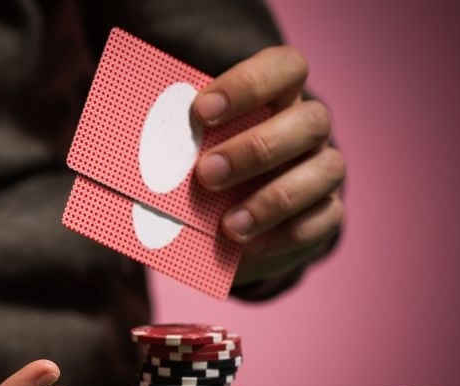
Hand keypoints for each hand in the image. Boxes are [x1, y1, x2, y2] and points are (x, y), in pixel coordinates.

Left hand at [192, 46, 345, 285]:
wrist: (224, 235)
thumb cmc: (200, 179)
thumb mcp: (184, 158)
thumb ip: (173, 147)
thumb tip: (131, 154)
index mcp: (277, 97)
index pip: (285, 67)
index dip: (248, 83)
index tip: (201, 111)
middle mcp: (307, 128)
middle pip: (310, 120)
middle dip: (256, 149)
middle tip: (206, 175)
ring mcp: (324, 170)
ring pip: (328, 169)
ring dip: (274, 199)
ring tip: (228, 225)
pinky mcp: (327, 213)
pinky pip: (326, 218)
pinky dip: (288, 233)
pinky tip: (251, 244)